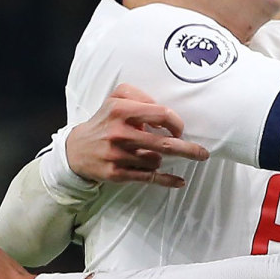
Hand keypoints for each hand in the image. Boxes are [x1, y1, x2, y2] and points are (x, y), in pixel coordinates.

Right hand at [68, 84, 209, 187]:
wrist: (76, 150)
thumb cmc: (104, 122)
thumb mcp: (116, 99)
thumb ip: (140, 96)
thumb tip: (165, 114)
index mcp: (120, 110)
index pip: (161, 114)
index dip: (176, 123)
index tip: (179, 130)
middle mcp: (119, 132)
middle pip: (164, 143)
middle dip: (188, 149)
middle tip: (203, 153)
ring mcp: (117, 155)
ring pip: (156, 160)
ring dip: (159, 159)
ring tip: (148, 155)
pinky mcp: (116, 173)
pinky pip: (148, 177)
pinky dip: (166, 180)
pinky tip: (179, 181)